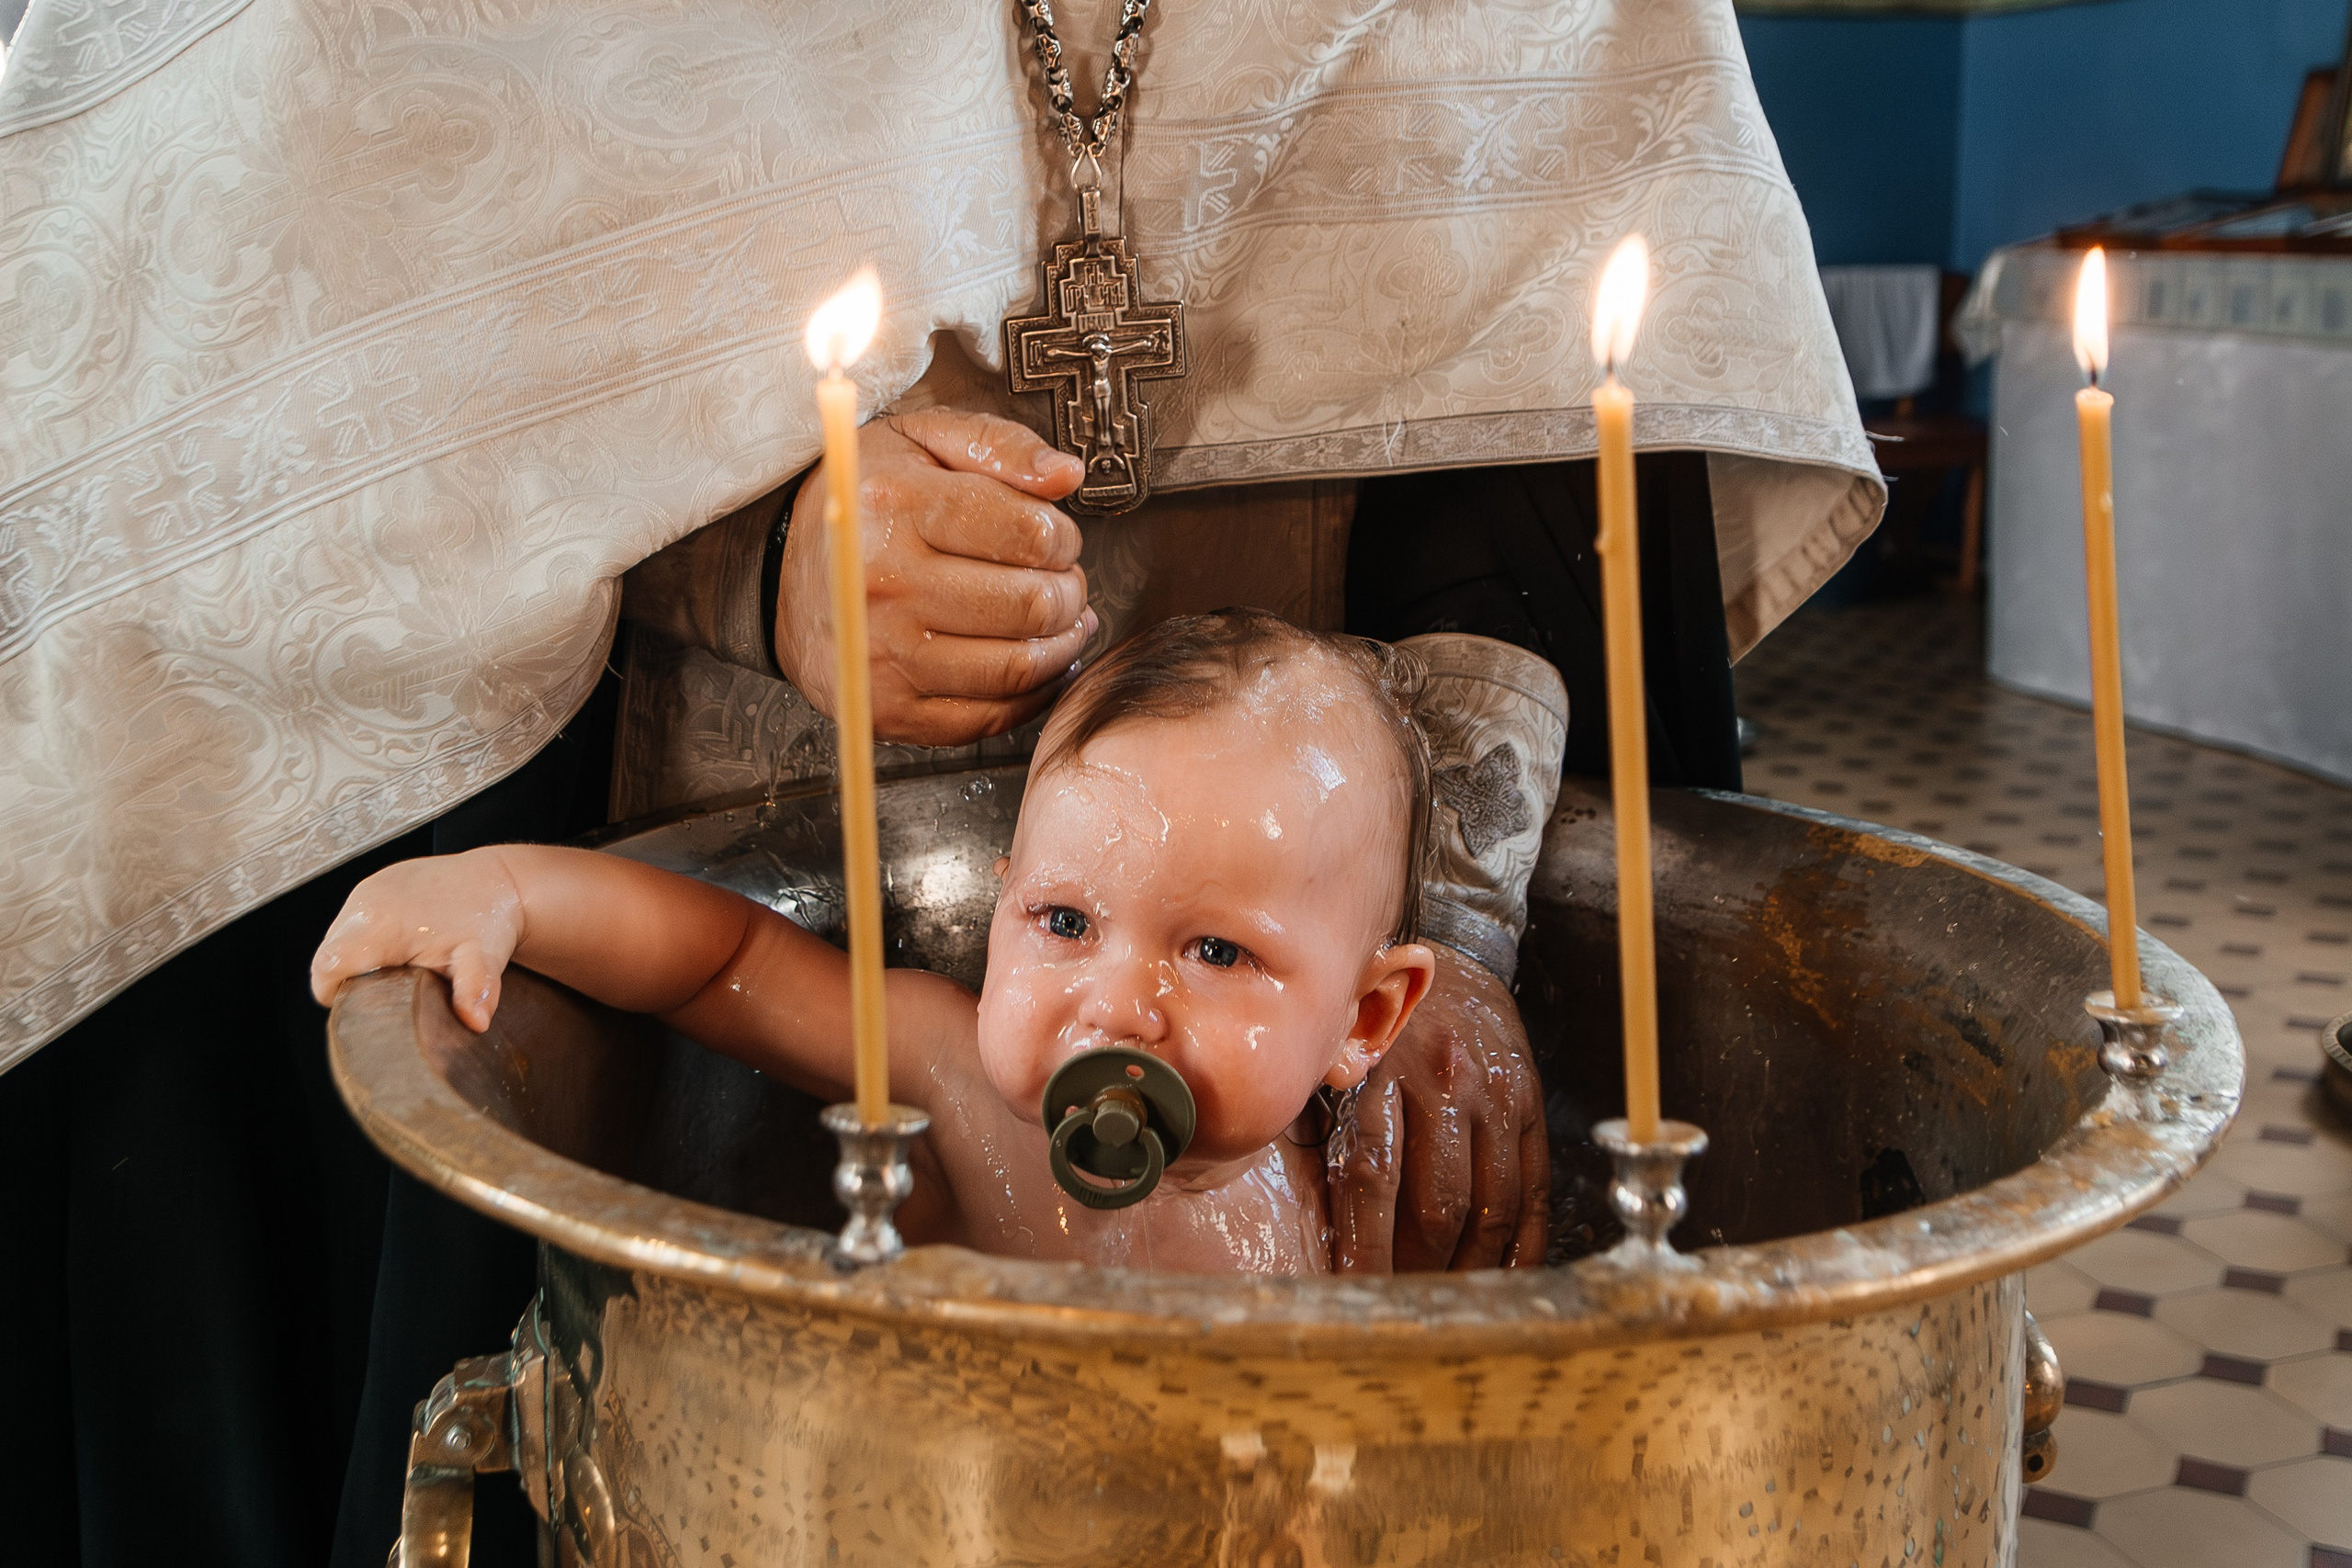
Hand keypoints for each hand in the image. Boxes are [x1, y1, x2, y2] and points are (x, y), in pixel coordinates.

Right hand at [309, 851, 524, 1032]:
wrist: (499, 880)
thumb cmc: (488, 919)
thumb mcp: (483, 960)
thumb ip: (474, 992)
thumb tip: (476, 1021)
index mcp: (379, 924)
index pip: (328, 968)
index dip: (335, 993)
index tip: (357, 1005)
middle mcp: (365, 902)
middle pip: (330, 955)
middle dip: (349, 978)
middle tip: (383, 991)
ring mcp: (368, 888)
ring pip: (340, 937)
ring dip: (358, 957)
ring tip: (394, 967)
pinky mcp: (376, 883)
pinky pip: (355, 919)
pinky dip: (368, 937)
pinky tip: (398, 945)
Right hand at [774, 407, 1097, 746]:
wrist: (783, 571)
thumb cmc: (865, 503)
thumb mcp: (923, 441)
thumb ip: (999, 446)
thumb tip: (1065, 475)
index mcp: (896, 507)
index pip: (1030, 535)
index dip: (1065, 539)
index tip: (1057, 539)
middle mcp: (884, 585)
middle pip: (1032, 605)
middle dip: (1070, 594)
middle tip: (1063, 582)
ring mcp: (883, 656)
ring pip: (1019, 667)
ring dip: (1061, 645)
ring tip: (1056, 621)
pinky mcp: (889, 709)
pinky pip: (990, 717)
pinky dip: (1031, 693)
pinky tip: (1033, 661)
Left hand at [1328, 946, 1548, 1271]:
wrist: (1458, 955)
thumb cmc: (1381, 1021)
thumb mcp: (1343, 1056)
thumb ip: (1326, 1119)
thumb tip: (1299, 1208)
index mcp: (1382, 1073)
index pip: (1371, 1180)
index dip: (1365, 1248)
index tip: (1354, 1294)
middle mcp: (1444, 1084)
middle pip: (1435, 1206)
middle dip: (1418, 1268)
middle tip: (1403, 1305)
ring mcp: (1494, 1095)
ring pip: (1488, 1207)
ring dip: (1469, 1267)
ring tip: (1447, 1298)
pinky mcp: (1530, 1102)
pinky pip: (1532, 1188)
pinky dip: (1523, 1243)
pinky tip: (1505, 1275)